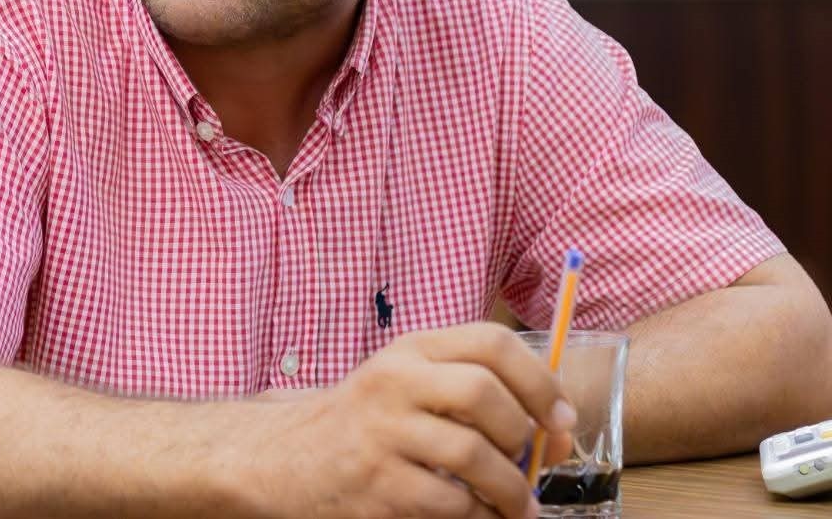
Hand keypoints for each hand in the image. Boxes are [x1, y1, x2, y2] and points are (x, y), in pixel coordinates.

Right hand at [240, 323, 575, 517]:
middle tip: (533, 463)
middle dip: (523, 435)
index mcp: (411, 350)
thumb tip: (555, 431)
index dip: (540, 380)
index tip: (560, 417)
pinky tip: (481, 517)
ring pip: (473, 455)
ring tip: (519, 507)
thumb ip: (470, 396)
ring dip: (511, 490)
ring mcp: (382, 432)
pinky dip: (480, 517)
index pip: (491, 342)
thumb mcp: (407, 386)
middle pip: (483, 394)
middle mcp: (394, 381)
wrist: (283, 458)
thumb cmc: (363, 423)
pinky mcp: (376, 484)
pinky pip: (451, 503)